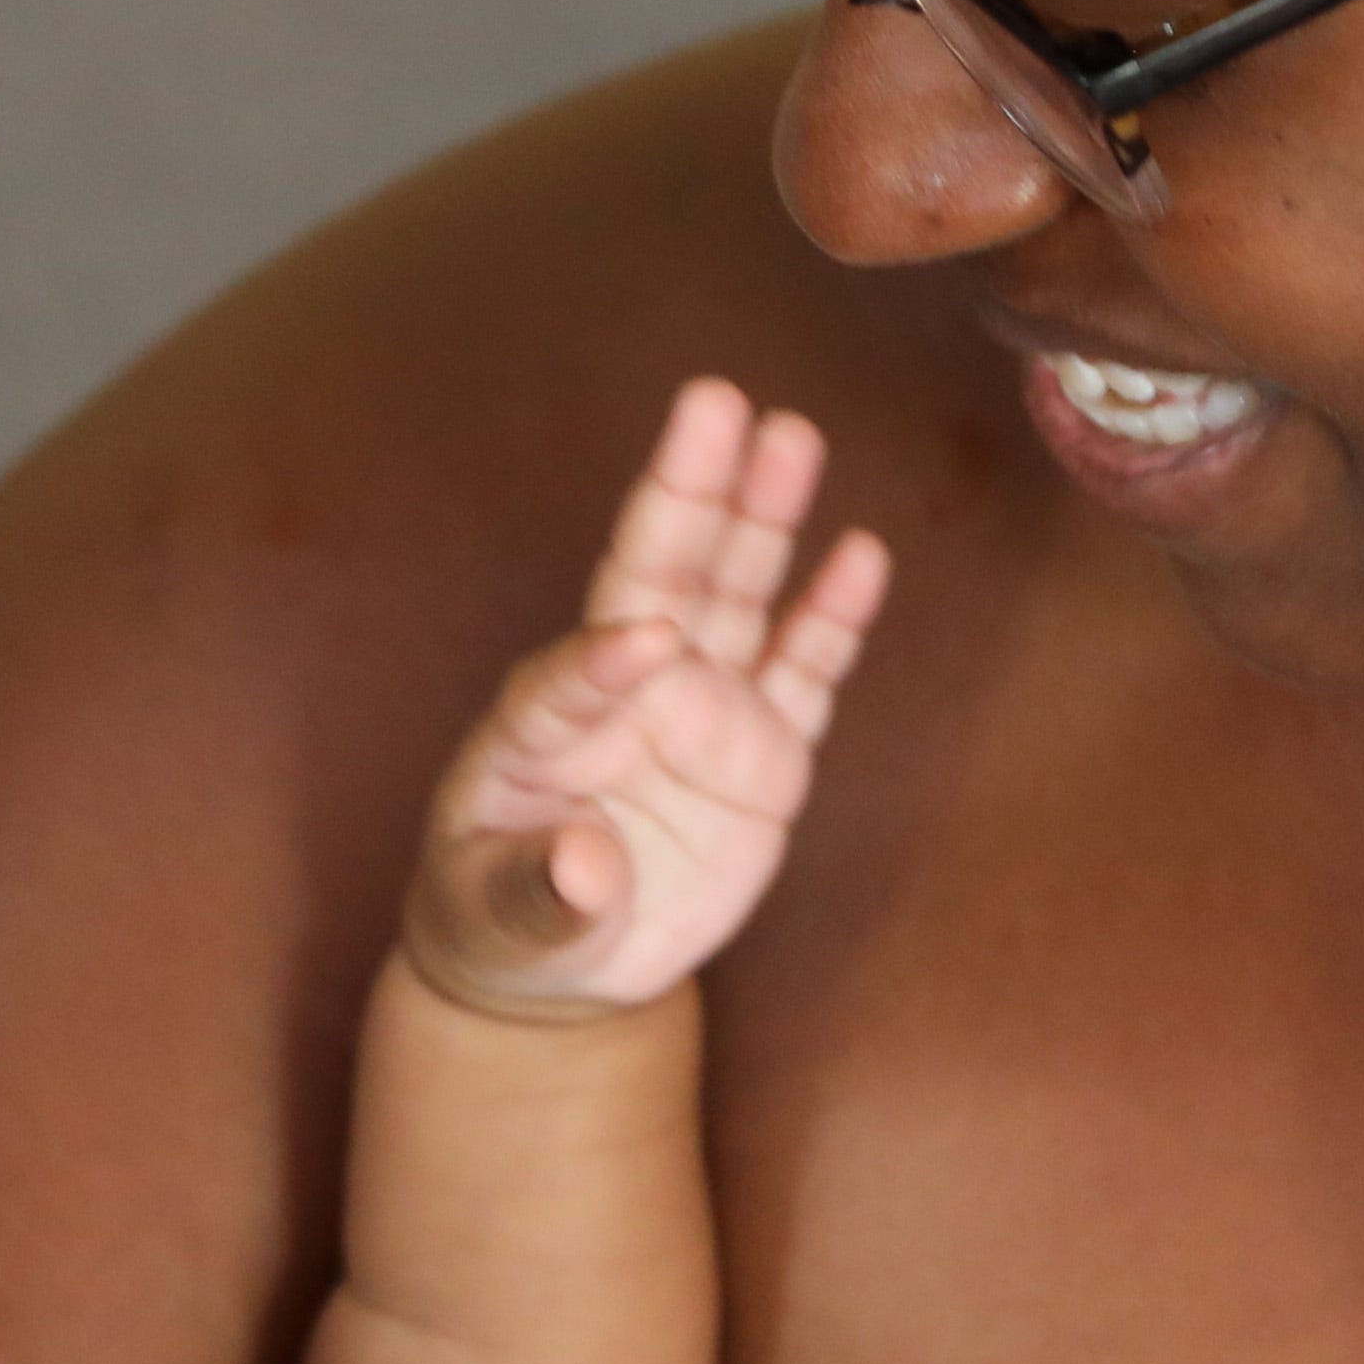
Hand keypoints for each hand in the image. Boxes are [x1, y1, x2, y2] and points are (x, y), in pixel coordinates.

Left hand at [399, 373, 890, 1018]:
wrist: (563, 961)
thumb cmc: (506, 920)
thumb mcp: (501, 923)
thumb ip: (539, 897)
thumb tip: (585, 871)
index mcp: (540, 728)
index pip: (567, 677)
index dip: (603, 659)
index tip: (649, 646)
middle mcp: (626, 696)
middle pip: (658, 580)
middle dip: (689, 495)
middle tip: (714, 402)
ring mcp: (701, 715)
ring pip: (736, 599)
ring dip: (763, 518)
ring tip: (789, 434)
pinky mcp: (763, 753)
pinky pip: (803, 675)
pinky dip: (832, 619)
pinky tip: (861, 553)